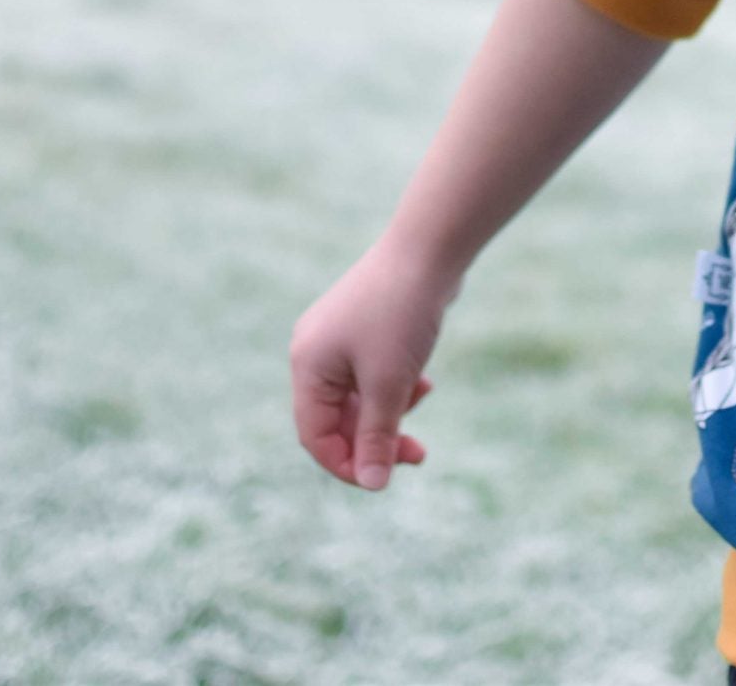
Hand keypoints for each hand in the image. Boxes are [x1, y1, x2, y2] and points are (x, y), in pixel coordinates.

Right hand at [291, 246, 458, 491]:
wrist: (428, 250)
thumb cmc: (401, 316)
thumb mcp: (389, 385)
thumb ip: (377, 437)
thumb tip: (373, 485)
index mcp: (308, 366)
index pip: (314, 436)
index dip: (346, 465)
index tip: (384, 479)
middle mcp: (315, 352)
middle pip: (338, 419)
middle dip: (376, 440)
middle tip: (417, 455)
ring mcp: (339, 338)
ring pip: (360, 398)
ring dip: (390, 412)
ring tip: (421, 400)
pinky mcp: (365, 328)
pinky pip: (374, 374)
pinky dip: (396, 386)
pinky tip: (424, 382)